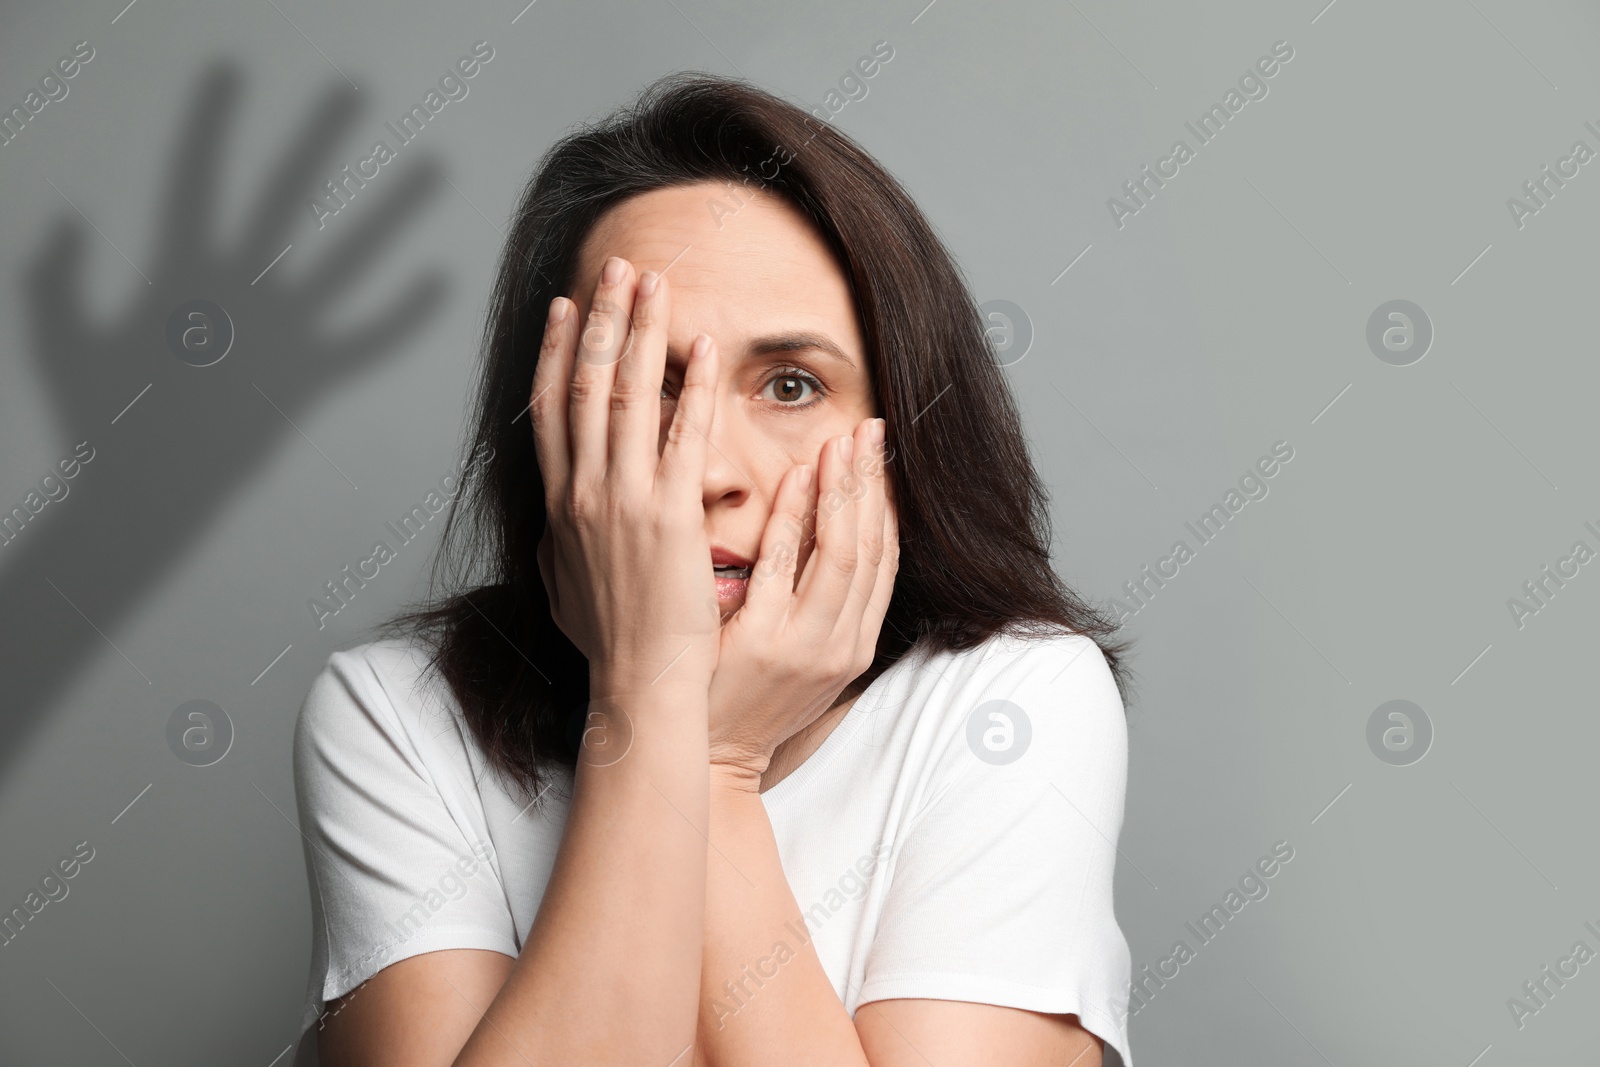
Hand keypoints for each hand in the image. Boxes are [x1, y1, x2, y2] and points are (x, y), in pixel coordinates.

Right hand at [531, 257, 721, 694]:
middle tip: (617, 269)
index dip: (557, 352)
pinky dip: (691, 390)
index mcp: (561, 506)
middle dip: (602, 320)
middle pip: (585, 385)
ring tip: (655, 284)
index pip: (551, 411)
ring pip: (627, 397)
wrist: (640, 687)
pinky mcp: (671, 517)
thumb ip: (555, 552)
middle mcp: (584, 494)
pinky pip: (683, 438)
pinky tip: (704, 351)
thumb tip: (546, 534)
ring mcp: (624, 502)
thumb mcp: (564, 592)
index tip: (567, 308)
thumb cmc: (611, 647)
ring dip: (642, 333)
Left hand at [705, 417, 897, 777]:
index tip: (882, 458)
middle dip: (874, 484)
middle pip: (874, 548)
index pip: (886, 559)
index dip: (888, 503)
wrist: (705, 757)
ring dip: (845, 491)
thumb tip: (826, 535)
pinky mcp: (764, 642)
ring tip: (841, 442)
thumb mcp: (798, 654)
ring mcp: (806, 645)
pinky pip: (785, 566)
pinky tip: (795, 477)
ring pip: (844, 552)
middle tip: (871, 431)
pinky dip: (796, 517)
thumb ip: (818, 602)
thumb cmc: (743, 698)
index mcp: (854, 644)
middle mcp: (842, 644)